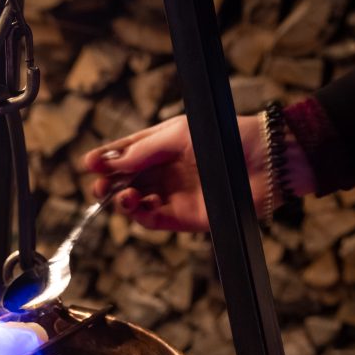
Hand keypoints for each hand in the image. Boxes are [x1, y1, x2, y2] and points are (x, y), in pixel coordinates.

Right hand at [83, 114, 313, 231]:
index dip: (107, 159)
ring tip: (123, 196)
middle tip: (99, 187)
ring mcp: (176, 195)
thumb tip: (112, 162)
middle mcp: (168, 171)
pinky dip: (142, 215)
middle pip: (129, 181)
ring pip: (138, 203)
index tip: (88, 163)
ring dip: (124, 201)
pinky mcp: (186, 217)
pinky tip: (140, 204)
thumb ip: (143, 150)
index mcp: (165, 145)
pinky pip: (154, 220)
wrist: (265, 161)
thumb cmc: (227, 136)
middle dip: (110, 184)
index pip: (128, 153)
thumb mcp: (178, 134)